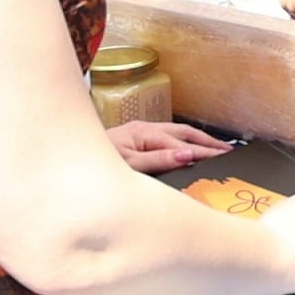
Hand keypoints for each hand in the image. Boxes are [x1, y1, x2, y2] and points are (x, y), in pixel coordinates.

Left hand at [106, 121, 232, 172]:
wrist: (66, 157)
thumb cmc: (94, 164)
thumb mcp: (129, 165)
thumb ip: (159, 160)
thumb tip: (187, 154)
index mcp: (144, 133)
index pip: (182, 143)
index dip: (203, 151)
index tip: (223, 157)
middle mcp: (144, 129)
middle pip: (183, 132)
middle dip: (207, 141)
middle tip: (228, 151)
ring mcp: (139, 132)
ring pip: (175, 133)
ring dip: (196, 140)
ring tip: (215, 148)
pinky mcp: (134, 138)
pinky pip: (165, 138)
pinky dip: (182, 142)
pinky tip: (186, 148)